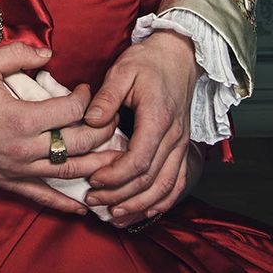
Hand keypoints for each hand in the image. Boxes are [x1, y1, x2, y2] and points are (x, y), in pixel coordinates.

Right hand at [0, 43, 124, 213]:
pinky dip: (67, 203)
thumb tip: (49, 54)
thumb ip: (19, 54)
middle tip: (110, 118)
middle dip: (102, 130)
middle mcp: (26, 148)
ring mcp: (20, 170)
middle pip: (79, 143)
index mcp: (22, 118)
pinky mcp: (11, 183)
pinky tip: (86, 205)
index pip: (70, 110)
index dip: (86, 97)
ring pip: (69, 171)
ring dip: (97, 166)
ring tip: (118, 159)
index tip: (86, 88)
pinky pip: (44, 197)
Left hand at [81, 29, 199, 227]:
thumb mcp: (122, 71)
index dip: (115, 176)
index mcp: (158, 119)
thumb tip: (90, 121)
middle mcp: (174, 137)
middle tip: (94, 202)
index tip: (93, 181)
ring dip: (140, 206)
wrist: (178, 56)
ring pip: (165, 187)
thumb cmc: (148, 62)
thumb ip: (106, 97)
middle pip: (151, 180)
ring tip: (115, 215)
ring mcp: (181, 145)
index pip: (139, 160)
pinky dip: (161, 202)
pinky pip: (177, 182)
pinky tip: (143, 212)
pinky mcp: (182, 148)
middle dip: (121, 196)